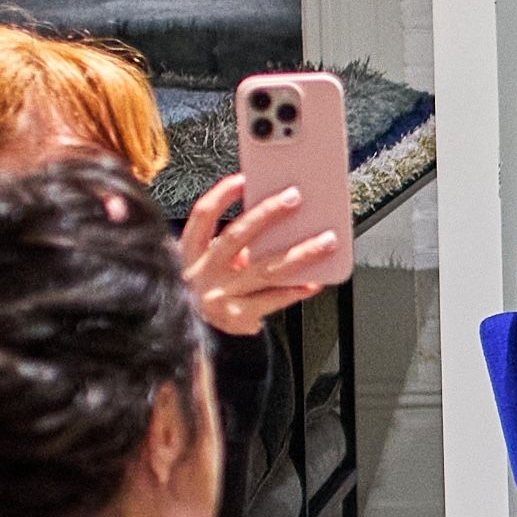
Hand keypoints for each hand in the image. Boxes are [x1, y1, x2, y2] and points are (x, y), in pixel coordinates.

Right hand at [177, 174, 338, 337]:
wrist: (191, 337)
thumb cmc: (210, 290)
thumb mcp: (209, 263)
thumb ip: (233, 244)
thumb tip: (278, 216)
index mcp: (191, 253)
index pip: (202, 216)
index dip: (222, 195)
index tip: (245, 178)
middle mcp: (202, 272)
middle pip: (236, 236)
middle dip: (267, 213)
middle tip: (294, 197)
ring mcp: (219, 295)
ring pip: (266, 269)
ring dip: (300, 253)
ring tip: (326, 241)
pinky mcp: (236, 317)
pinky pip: (274, 299)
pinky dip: (296, 290)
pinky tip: (315, 280)